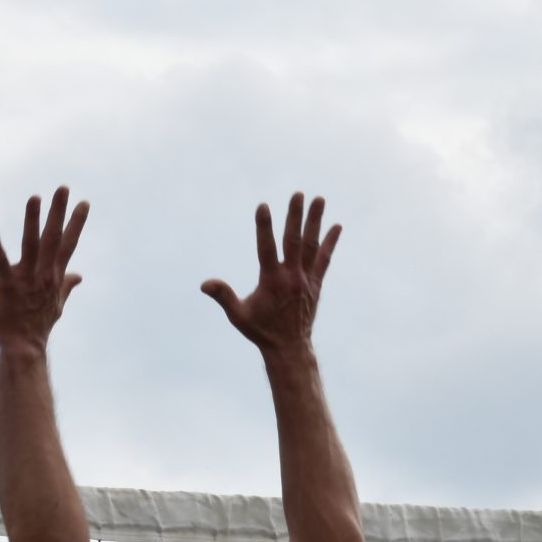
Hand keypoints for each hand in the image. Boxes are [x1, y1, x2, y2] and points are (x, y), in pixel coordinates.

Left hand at [0, 187, 88, 353]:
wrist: (24, 346)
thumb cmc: (39, 324)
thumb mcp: (58, 304)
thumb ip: (67, 285)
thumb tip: (79, 276)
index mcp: (55, 275)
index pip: (69, 244)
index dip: (76, 222)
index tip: (84, 202)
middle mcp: (43, 273)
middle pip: (53, 238)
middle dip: (58, 212)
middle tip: (63, 188)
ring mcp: (26, 278)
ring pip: (31, 244)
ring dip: (33, 221)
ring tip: (35, 198)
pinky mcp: (7, 284)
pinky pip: (0, 260)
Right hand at [202, 192, 340, 357]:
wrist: (289, 348)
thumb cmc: (261, 331)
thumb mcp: (238, 316)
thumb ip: (224, 296)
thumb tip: (205, 284)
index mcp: (271, 281)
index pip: (266, 248)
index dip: (264, 227)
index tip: (263, 206)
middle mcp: (291, 277)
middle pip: (293, 241)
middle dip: (295, 216)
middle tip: (298, 194)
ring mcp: (305, 279)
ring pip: (311, 245)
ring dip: (315, 221)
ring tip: (319, 199)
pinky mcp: (315, 284)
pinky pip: (324, 259)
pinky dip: (329, 243)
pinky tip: (336, 226)